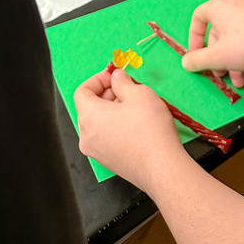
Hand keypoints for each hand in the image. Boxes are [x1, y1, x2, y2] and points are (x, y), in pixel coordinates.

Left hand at [74, 68, 186, 191]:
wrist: (161, 166)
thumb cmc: (149, 131)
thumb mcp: (138, 93)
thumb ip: (122, 82)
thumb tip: (116, 78)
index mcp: (89, 117)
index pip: (82, 91)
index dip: (98, 79)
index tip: (114, 76)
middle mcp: (87, 137)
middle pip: (89, 107)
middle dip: (108, 93)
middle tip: (128, 88)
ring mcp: (97, 152)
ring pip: (99, 122)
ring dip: (113, 109)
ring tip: (136, 106)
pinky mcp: (109, 161)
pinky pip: (106, 137)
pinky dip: (116, 125)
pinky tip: (137, 123)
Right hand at [182, 0, 243, 87]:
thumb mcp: (217, 57)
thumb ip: (197, 60)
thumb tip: (186, 61)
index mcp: (219, 6)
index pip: (198, 17)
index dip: (194, 39)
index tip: (198, 55)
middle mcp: (234, 2)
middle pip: (219, 32)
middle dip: (220, 58)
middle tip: (223, 75)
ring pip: (235, 37)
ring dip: (235, 61)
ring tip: (242, 80)